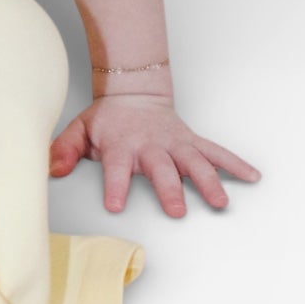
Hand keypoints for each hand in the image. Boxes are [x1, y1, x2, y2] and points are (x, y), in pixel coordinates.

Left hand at [48, 92, 261, 216]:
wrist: (134, 93)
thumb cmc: (106, 120)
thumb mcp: (79, 130)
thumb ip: (64, 149)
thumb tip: (52, 168)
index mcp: (121, 145)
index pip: (116, 167)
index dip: (116, 185)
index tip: (116, 205)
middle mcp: (150, 146)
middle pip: (161, 168)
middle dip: (169, 188)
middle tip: (177, 210)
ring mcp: (175, 144)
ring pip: (194, 162)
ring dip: (208, 181)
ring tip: (219, 202)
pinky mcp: (192, 142)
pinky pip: (216, 152)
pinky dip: (235, 164)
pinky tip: (252, 176)